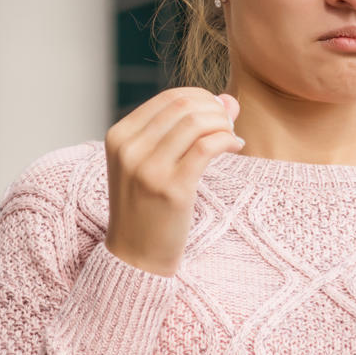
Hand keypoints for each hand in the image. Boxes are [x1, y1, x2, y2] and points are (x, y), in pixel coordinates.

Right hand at [104, 87, 243, 275]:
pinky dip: (228, 140)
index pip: (169, 98)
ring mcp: (148, 169)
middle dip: (215, 110)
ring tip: (231, 137)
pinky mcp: (171, 188)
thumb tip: (228, 99)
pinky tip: (235, 147)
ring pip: (196, 123)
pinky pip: (208, 147)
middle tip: (229, 125)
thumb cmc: (149, 206)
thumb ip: (188, 128)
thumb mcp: (156, 162)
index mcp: (119, 136)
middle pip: (184, 106)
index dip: (202, 98)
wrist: (136, 255)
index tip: (218, 113)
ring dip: (223, 124)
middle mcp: (129, 149)